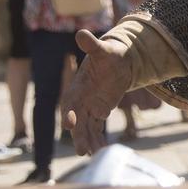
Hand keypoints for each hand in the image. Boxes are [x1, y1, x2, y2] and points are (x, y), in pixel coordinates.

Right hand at [63, 29, 132, 154]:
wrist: (118, 61)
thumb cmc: (109, 54)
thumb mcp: (103, 50)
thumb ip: (92, 45)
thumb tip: (81, 34)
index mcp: (79, 86)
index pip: (69, 102)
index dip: (68, 113)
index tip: (69, 124)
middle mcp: (81, 99)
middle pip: (76, 120)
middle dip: (78, 135)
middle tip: (82, 150)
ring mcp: (90, 107)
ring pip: (86, 127)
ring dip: (89, 140)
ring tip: (93, 155)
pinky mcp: (99, 112)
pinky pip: (96, 128)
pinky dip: (98, 139)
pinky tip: (102, 150)